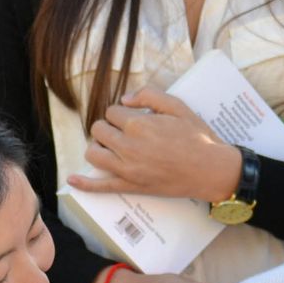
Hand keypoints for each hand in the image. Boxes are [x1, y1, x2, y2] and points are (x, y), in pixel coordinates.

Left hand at [66, 87, 241, 202]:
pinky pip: (101, 187)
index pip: (112, 111)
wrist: (210, 169)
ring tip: (111, 146)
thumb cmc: (197, 136)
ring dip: (98, 147)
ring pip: (94, 154)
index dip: (122, 112)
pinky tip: (73, 180)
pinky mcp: (131, 186)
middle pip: (99, 130)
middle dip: (108, 126)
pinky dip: (84, 184)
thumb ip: (149, 95)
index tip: (134, 116)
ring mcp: (128, 169)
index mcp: (139, 124)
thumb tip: (125, 98)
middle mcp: (129, 146)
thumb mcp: (177, 106)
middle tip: (124, 130)